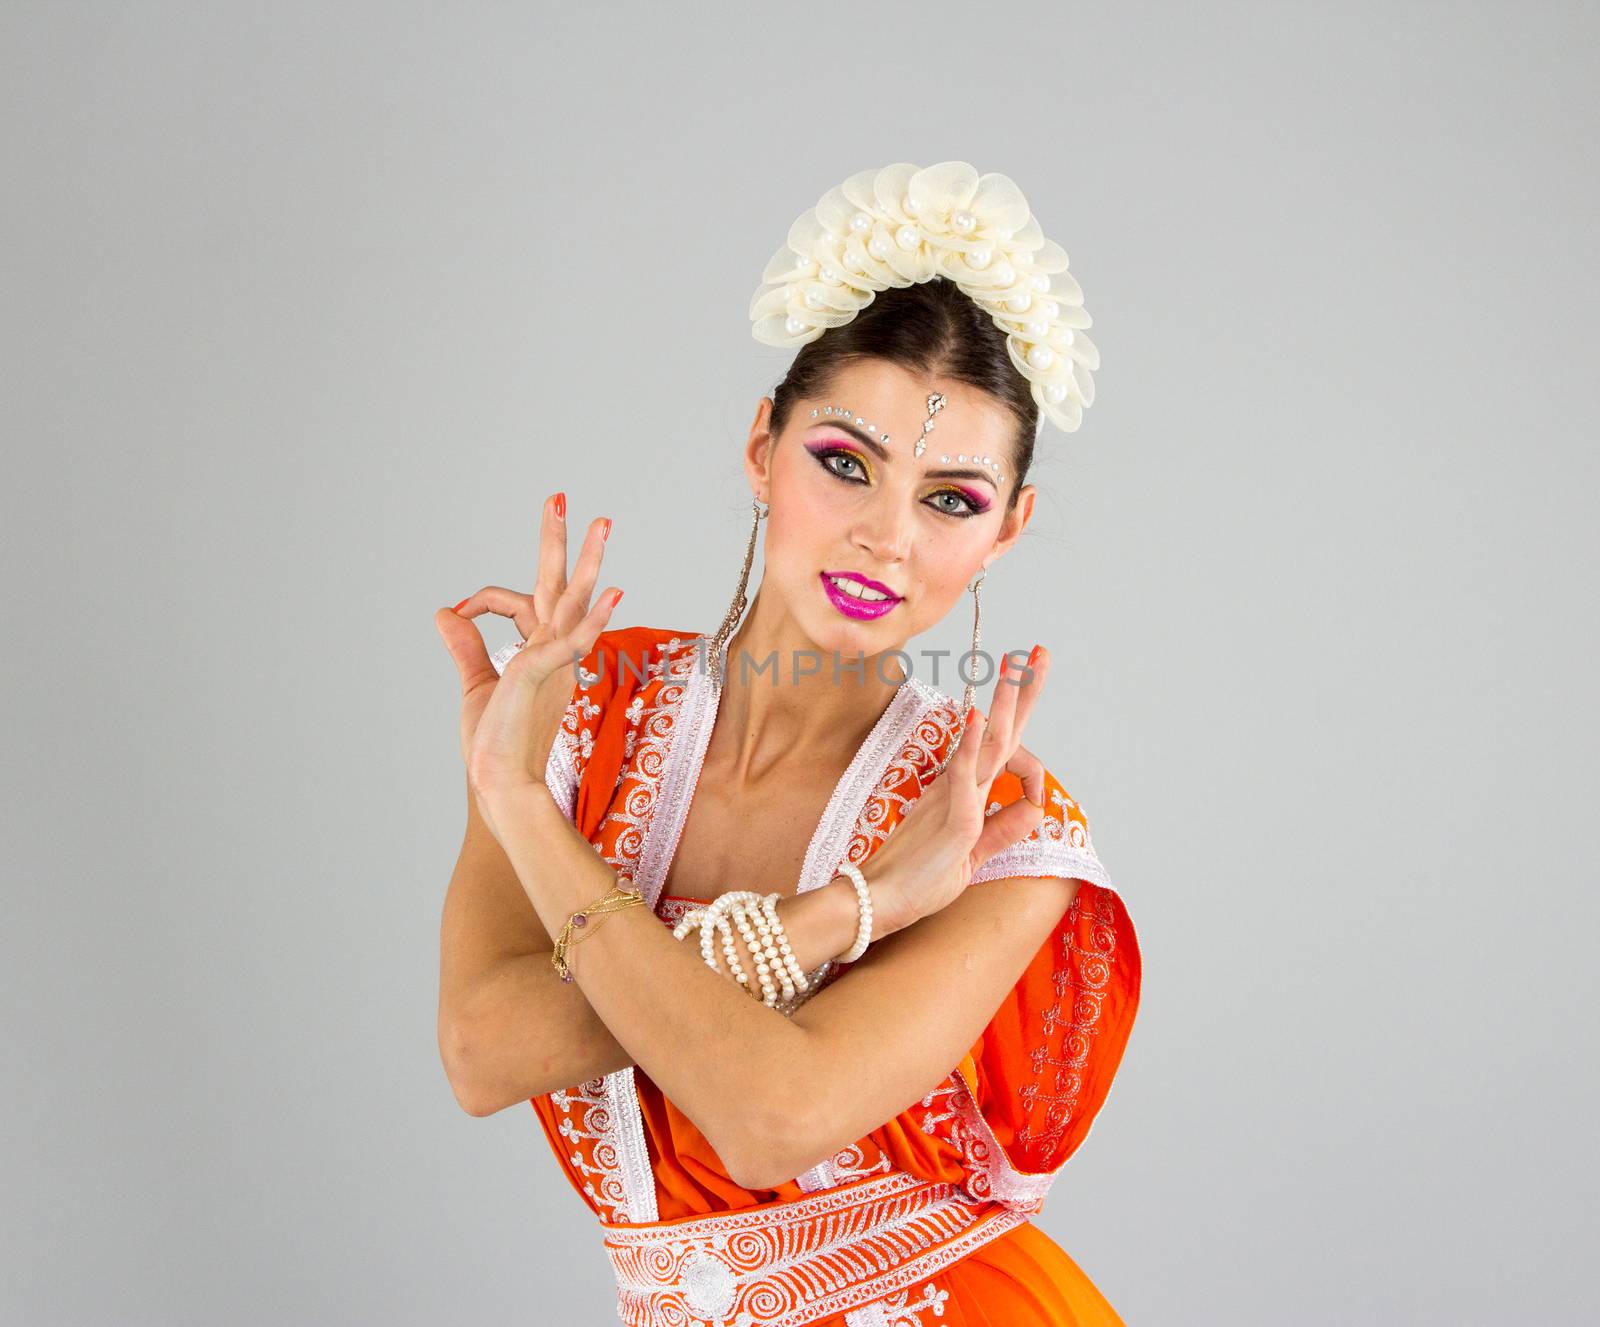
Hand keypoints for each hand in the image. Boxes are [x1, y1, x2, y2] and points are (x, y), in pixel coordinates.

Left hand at [433, 495, 622, 838]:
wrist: (502, 786)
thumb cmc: (494, 745)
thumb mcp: (475, 684)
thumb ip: (466, 645)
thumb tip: (445, 611)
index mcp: (541, 652)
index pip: (521, 602)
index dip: (482, 599)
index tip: (457, 610)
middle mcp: (554, 651)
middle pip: (562, 585)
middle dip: (564, 542)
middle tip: (563, 498)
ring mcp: (555, 661)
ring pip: (575, 601)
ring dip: (589, 561)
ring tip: (601, 522)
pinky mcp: (547, 675)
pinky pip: (575, 641)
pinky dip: (594, 618)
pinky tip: (612, 594)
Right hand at [857, 647, 1052, 934]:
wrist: (878, 903)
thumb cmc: (918, 882)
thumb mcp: (972, 858)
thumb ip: (1002, 831)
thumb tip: (1035, 806)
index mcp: (968, 792)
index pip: (1003, 747)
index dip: (1021, 718)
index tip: (1031, 691)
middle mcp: (963, 787)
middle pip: (1000, 732)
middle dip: (1020, 693)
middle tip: (1036, 653)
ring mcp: (956, 798)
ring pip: (985, 744)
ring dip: (1002, 704)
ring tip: (1013, 666)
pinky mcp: (950, 817)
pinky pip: (962, 776)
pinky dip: (969, 745)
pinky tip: (975, 716)